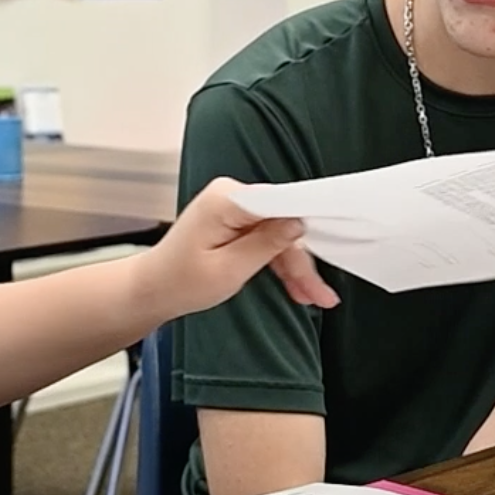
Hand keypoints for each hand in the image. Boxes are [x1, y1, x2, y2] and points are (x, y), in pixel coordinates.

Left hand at [144, 178, 339, 316]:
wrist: (155, 290)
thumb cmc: (181, 282)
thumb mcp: (229, 269)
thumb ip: (266, 244)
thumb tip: (298, 223)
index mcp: (226, 199)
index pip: (281, 203)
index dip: (311, 219)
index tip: (339, 231)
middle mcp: (231, 196)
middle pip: (284, 223)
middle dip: (303, 261)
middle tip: (322, 292)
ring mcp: (234, 209)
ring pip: (280, 236)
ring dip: (296, 267)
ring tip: (315, 297)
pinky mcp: (236, 222)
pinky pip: (268, 239)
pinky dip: (281, 264)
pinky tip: (299, 288)